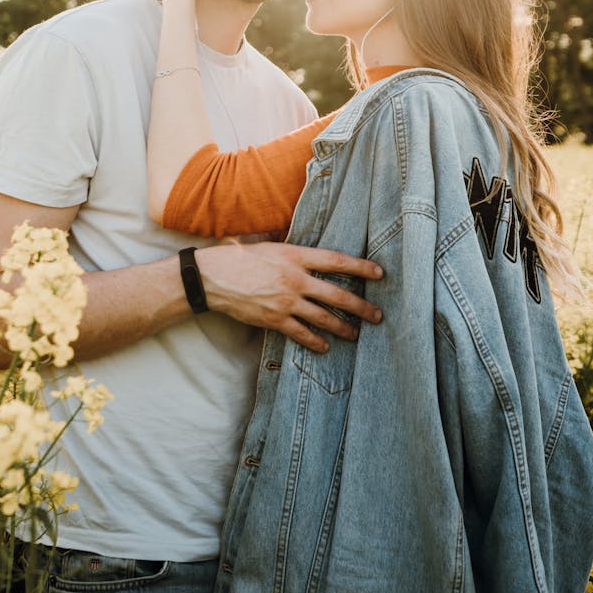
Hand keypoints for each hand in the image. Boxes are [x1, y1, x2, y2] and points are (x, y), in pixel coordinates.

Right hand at [196, 240, 383, 352]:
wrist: (212, 278)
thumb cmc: (239, 257)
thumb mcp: (270, 245)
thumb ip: (293, 250)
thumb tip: (309, 250)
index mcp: (295, 256)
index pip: (336, 261)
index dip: (361, 267)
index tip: (379, 273)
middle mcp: (295, 279)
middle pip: (337, 294)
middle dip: (361, 307)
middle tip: (378, 315)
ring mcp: (286, 302)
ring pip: (324, 318)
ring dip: (343, 328)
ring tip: (356, 334)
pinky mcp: (274, 320)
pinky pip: (302, 334)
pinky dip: (316, 341)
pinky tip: (325, 346)